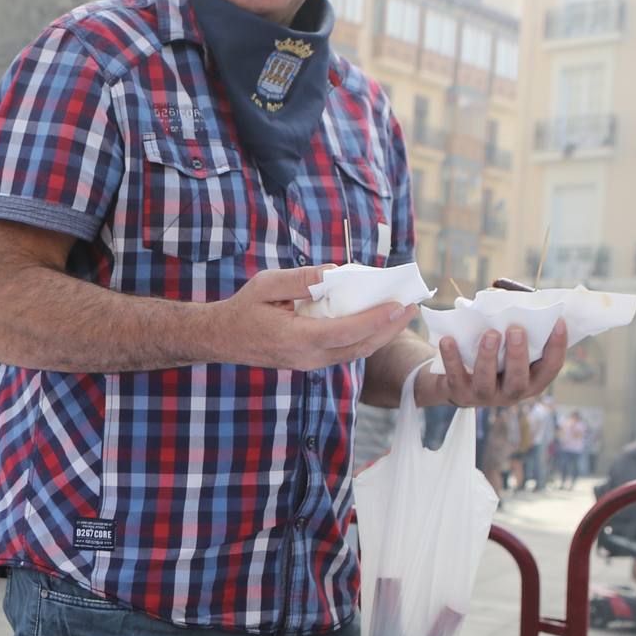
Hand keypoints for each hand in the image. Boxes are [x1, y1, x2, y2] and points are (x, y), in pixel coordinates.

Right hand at [211, 266, 416, 372]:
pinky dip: (366, 336)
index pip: (345, 331)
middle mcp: (308, 357)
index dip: (375, 320)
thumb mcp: (266, 284)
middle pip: (359, 346)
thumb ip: (301, 280)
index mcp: (296, 338)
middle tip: (412, 305)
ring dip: (382, 333)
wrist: (223, 338)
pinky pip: (346, 351)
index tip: (397, 305)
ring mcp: (310, 363)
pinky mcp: (312, 361)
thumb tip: (335, 272)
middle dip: (389, 328)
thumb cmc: (243, 308)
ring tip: (402, 312)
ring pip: (355, 351)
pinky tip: (377, 320)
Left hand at [413, 321, 569, 408]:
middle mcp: (511, 393)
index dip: (557, 346)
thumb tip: (505, 295)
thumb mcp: (508, 344)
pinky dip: (452, 358)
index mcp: (530, 380)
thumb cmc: (491, 354)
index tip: (558, 321)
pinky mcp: (459, 393)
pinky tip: (449, 340)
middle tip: (516, 330)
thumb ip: (514, 325)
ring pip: (487, 381)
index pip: (550, 368)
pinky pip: (455, 376)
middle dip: (518, 355)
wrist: (455, 380)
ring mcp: (484, 396)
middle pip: (519, 381)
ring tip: (490, 333)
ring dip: (488, 356)